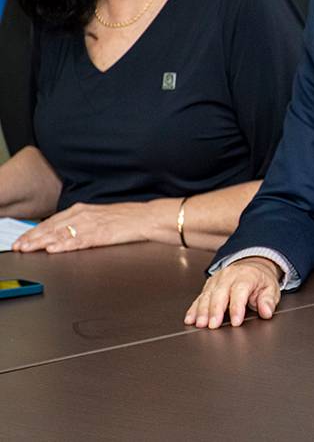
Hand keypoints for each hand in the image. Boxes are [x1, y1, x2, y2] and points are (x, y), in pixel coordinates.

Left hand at [11, 200, 160, 252]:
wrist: (148, 217)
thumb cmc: (129, 218)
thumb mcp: (101, 216)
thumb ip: (83, 223)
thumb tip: (67, 234)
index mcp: (84, 209)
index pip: (53, 221)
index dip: (36, 231)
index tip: (23, 239)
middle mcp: (85, 215)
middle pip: (53, 227)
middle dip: (33, 238)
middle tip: (18, 246)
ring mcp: (92, 225)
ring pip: (62, 234)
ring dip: (42, 243)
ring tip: (28, 249)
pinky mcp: (101, 234)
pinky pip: (79, 241)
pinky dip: (65, 245)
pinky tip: (54, 249)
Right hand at [184, 256, 281, 328]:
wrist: (253, 267)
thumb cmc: (260, 281)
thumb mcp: (271, 289)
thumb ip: (268, 301)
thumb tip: (266, 312)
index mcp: (246, 276)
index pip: (240, 291)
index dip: (237, 307)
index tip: (236, 322)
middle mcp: (229, 276)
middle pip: (220, 293)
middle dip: (215, 310)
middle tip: (213, 325)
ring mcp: (217, 280)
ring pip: (207, 295)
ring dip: (202, 310)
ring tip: (200, 324)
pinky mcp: (209, 286)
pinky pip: (199, 297)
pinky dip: (194, 309)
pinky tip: (190, 319)